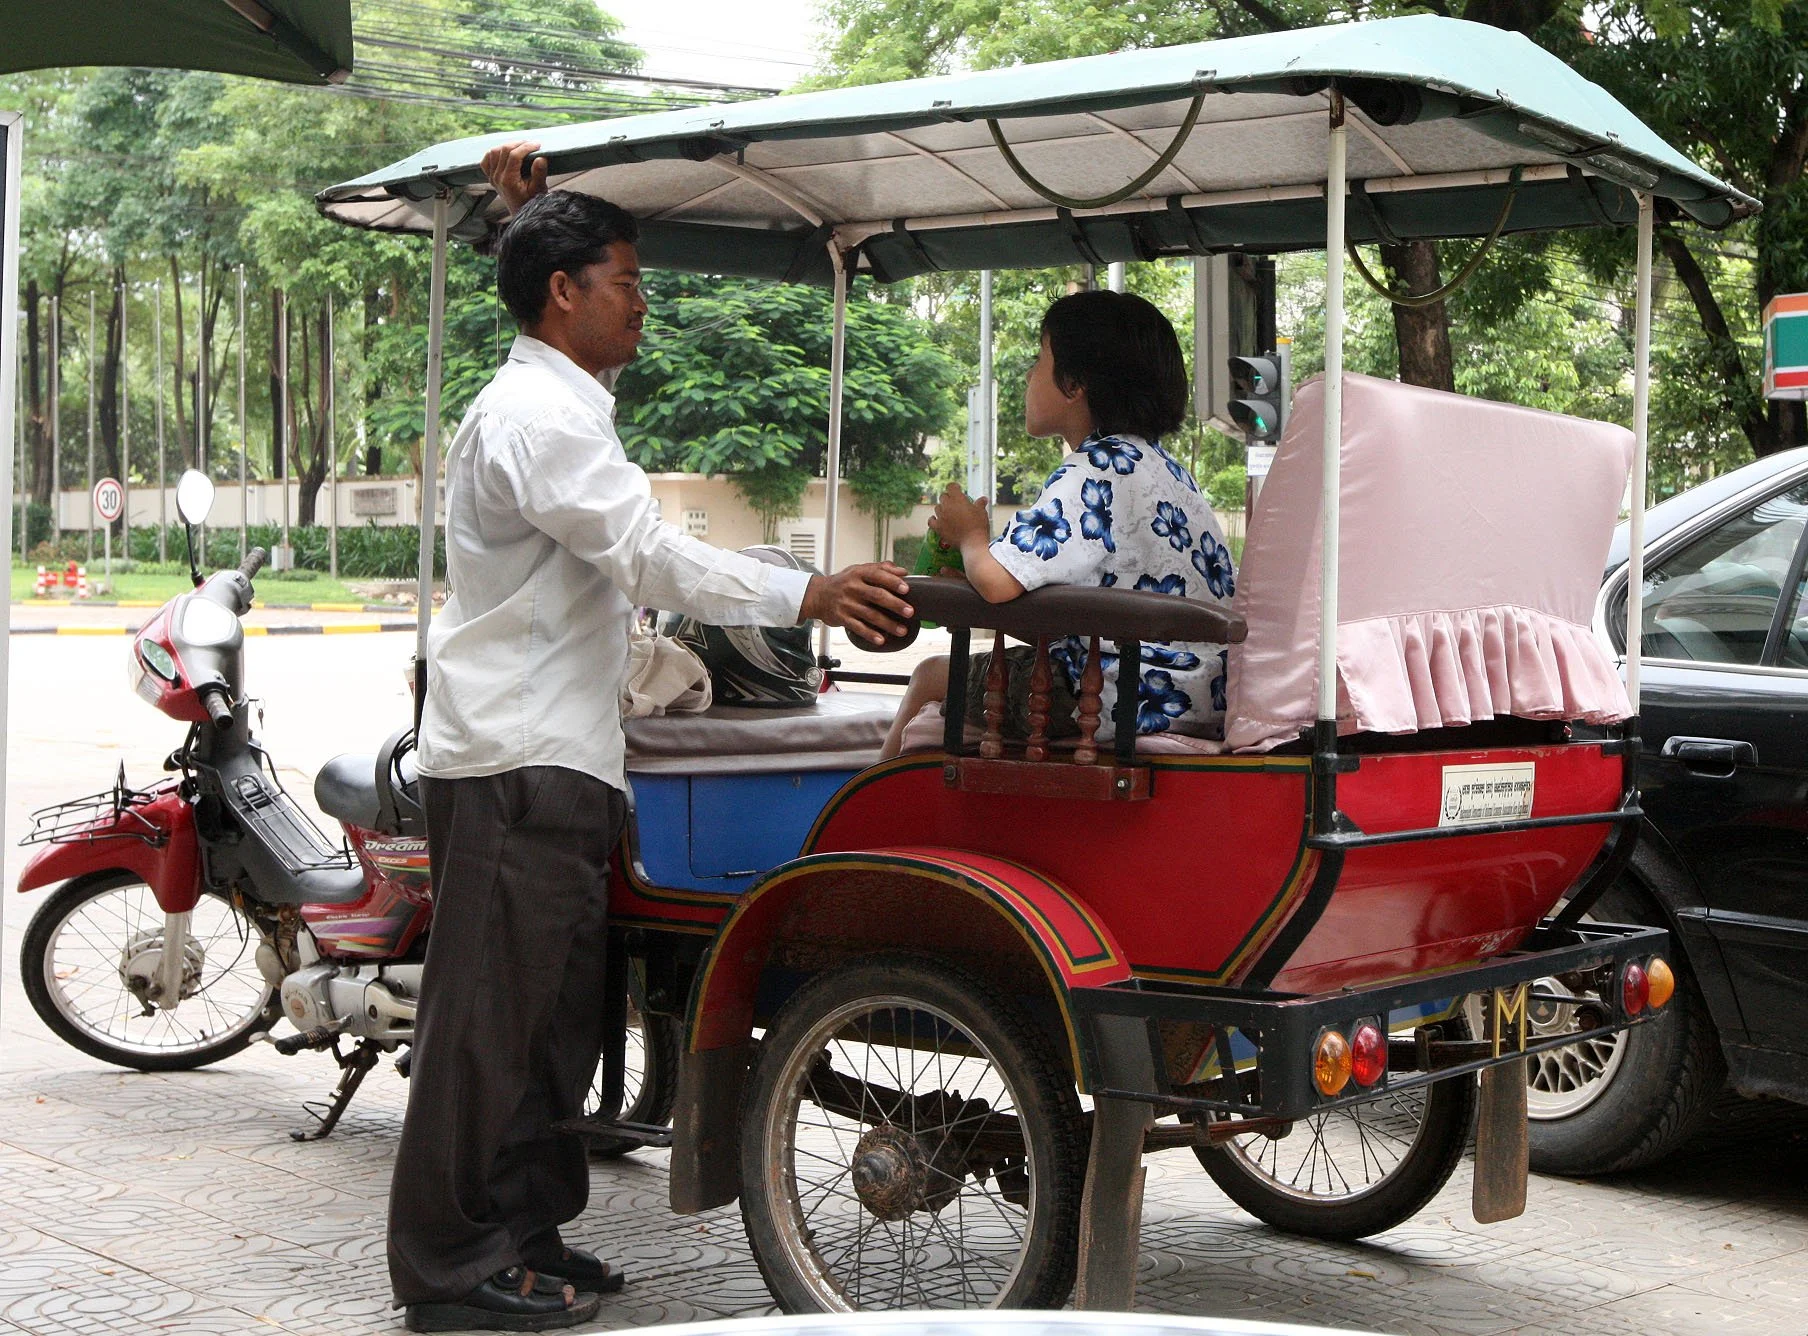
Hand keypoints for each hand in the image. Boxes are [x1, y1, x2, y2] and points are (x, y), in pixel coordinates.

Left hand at [481, 140, 548, 214]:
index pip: (514, 155)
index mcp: (508, 180)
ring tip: (520, 147)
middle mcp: (497, 177)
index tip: (538, 144)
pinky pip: (487, 160)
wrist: (521, 214)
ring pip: (494, 152)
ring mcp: (492, 177)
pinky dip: (495, 153)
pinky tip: (505, 153)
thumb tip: (540, 158)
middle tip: (531, 144)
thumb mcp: (539, 189)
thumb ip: (539, 173)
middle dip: (518, 144)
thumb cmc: (532, 202)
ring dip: (507, 146)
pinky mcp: (491, 177)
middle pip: (503, 150)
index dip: (526, 147)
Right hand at [799, 563, 913, 645]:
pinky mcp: (841, 618)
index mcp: (858, 573)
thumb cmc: (843, 582)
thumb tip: (903, 571)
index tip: (906, 589)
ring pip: (870, 615)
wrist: (817, 595)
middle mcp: (852, 587)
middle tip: (910, 612)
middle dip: (895, 604)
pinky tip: (881, 640)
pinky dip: (870, 634)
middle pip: (877, 595)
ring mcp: (846, 603)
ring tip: (902, 630)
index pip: (877, 575)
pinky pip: (858, 627)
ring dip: (888, 624)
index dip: (893, 581)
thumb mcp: (858, 570)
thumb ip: (880, 569)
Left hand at [930, 484, 989, 550]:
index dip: (954, 487)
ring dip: (942, 509)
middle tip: (955, 503)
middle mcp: (947, 505)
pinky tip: (936, 519)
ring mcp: (941, 516)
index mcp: (957, 498)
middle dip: (948, 498)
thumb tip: (984, 499)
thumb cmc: (978, 525)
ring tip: (948, 513)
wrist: (972, 542)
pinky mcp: (938, 527)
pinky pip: (931, 521)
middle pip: (943, 497)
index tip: (958, 489)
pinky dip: (933, 519)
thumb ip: (980, 504)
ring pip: (937, 508)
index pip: (951, 486)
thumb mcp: (982, 512)